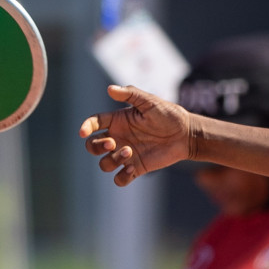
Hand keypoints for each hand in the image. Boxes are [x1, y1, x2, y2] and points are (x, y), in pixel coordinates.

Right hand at [80, 84, 197, 185]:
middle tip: (113, 144)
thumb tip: (110, 89)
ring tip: (130, 153)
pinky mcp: (136, 168)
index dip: (85, 127)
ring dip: (111, 160)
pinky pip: (120, 179)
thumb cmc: (168, 114)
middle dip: (96, 147)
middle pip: (92, 146)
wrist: (185, 134)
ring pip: (104, 164)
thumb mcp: (149, 101)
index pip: (93, 124)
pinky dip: (121, 177)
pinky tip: (132, 169)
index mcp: (117, 121)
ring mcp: (126, 154)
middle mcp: (118, 138)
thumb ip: (130, 94)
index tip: (83, 132)